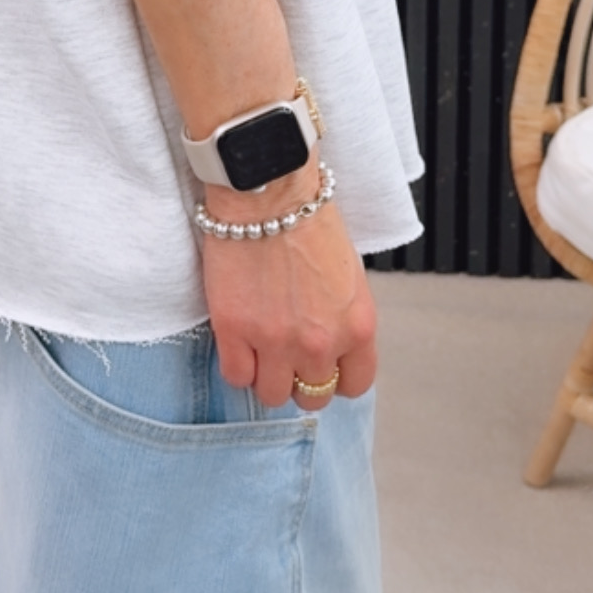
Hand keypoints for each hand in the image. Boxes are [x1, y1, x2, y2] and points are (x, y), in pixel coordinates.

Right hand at [200, 167, 377, 410]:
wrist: (269, 195)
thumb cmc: (310, 223)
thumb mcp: (349, 278)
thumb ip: (344, 319)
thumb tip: (331, 345)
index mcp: (358, 327)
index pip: (355, 385)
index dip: (336, 378)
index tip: (323, 367)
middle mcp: (321, 342)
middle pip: (313, 396)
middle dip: (300, 379)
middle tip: (288, 356)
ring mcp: (275, 341)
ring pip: (272, 396)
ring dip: (267, 377)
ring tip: (261, 351)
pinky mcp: (234, 331)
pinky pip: (236, 377)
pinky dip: (238, 367)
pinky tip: (240, 344)